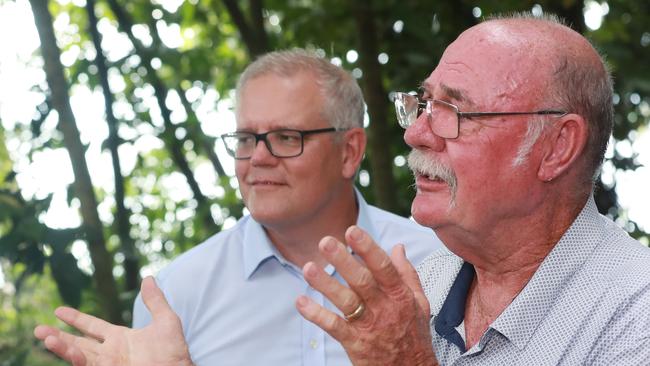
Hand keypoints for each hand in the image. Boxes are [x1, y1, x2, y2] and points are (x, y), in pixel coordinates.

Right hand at [34, 276, 192, 365]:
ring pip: (78, 356)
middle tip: (38, 328)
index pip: (92, 326)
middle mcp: (110, 353)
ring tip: (45, 337)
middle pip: (78, 343)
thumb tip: (149, 278)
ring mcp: (108, 365)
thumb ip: (155, 301)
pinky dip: (77, 359)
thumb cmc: (174, 352)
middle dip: (58, 336)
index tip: (58, 310)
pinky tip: (70, 351)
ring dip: (61, 348)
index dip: (76, 318)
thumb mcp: (166, 321)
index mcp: (120, 338)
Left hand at [296, 226, 437, 365]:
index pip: (384, 267)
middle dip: (343, 260)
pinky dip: (316, 315)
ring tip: (308, 268)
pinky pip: (334, 327)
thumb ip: (407, 273)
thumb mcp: (419, 302)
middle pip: (362, 281)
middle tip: (325, 242)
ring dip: (326, 284)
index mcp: (400, 295)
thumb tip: (398, 247)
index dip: (367, 248)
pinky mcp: (356, 344)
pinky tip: (301, 302)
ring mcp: (370, 326)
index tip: (352, 231)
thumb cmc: (414, 336)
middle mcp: (385, 308)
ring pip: (346, 302)